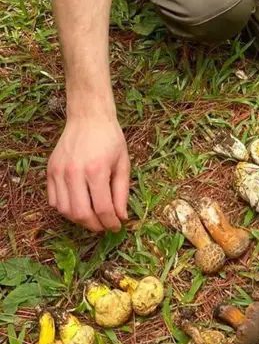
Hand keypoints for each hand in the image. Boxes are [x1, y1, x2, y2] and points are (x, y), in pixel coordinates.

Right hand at [47, 113, 128, 231]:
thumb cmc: (110, 138)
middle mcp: (74, 172)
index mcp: (96, 170)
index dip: (110, 222)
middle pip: (81, 214)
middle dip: (94, 226)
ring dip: (79, 219)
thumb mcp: (123, 163)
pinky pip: (53, 200)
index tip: (116, 226)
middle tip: (104, 226)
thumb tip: (121, 217)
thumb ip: (122, 192)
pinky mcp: (50, 170)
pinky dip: (64, 209)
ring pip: (64, 210)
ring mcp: (59, 172)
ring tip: (92, 217)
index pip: (102, 208)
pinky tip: (77, 205)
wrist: (88, 116)